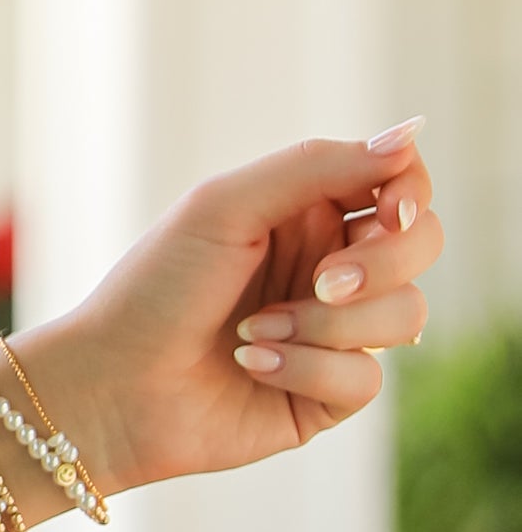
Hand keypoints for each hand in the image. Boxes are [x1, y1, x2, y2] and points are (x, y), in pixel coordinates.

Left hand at [18, 124, 442, 499]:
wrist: (109, 384)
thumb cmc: (155, 287)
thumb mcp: (226, 207)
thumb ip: (319, 166)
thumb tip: (410, 135)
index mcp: (306, 212)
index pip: (399, 184)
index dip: (411, 193)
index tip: (392, 211)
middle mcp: (330, 267)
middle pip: (422, 247)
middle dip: (381, 266)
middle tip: (322, 282)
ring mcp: (334, 332)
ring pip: (405, 317)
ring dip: (326, 324)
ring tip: (252, 333)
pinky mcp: (327, 395)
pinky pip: (366, 379)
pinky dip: (305, 369)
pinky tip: (249, 366)